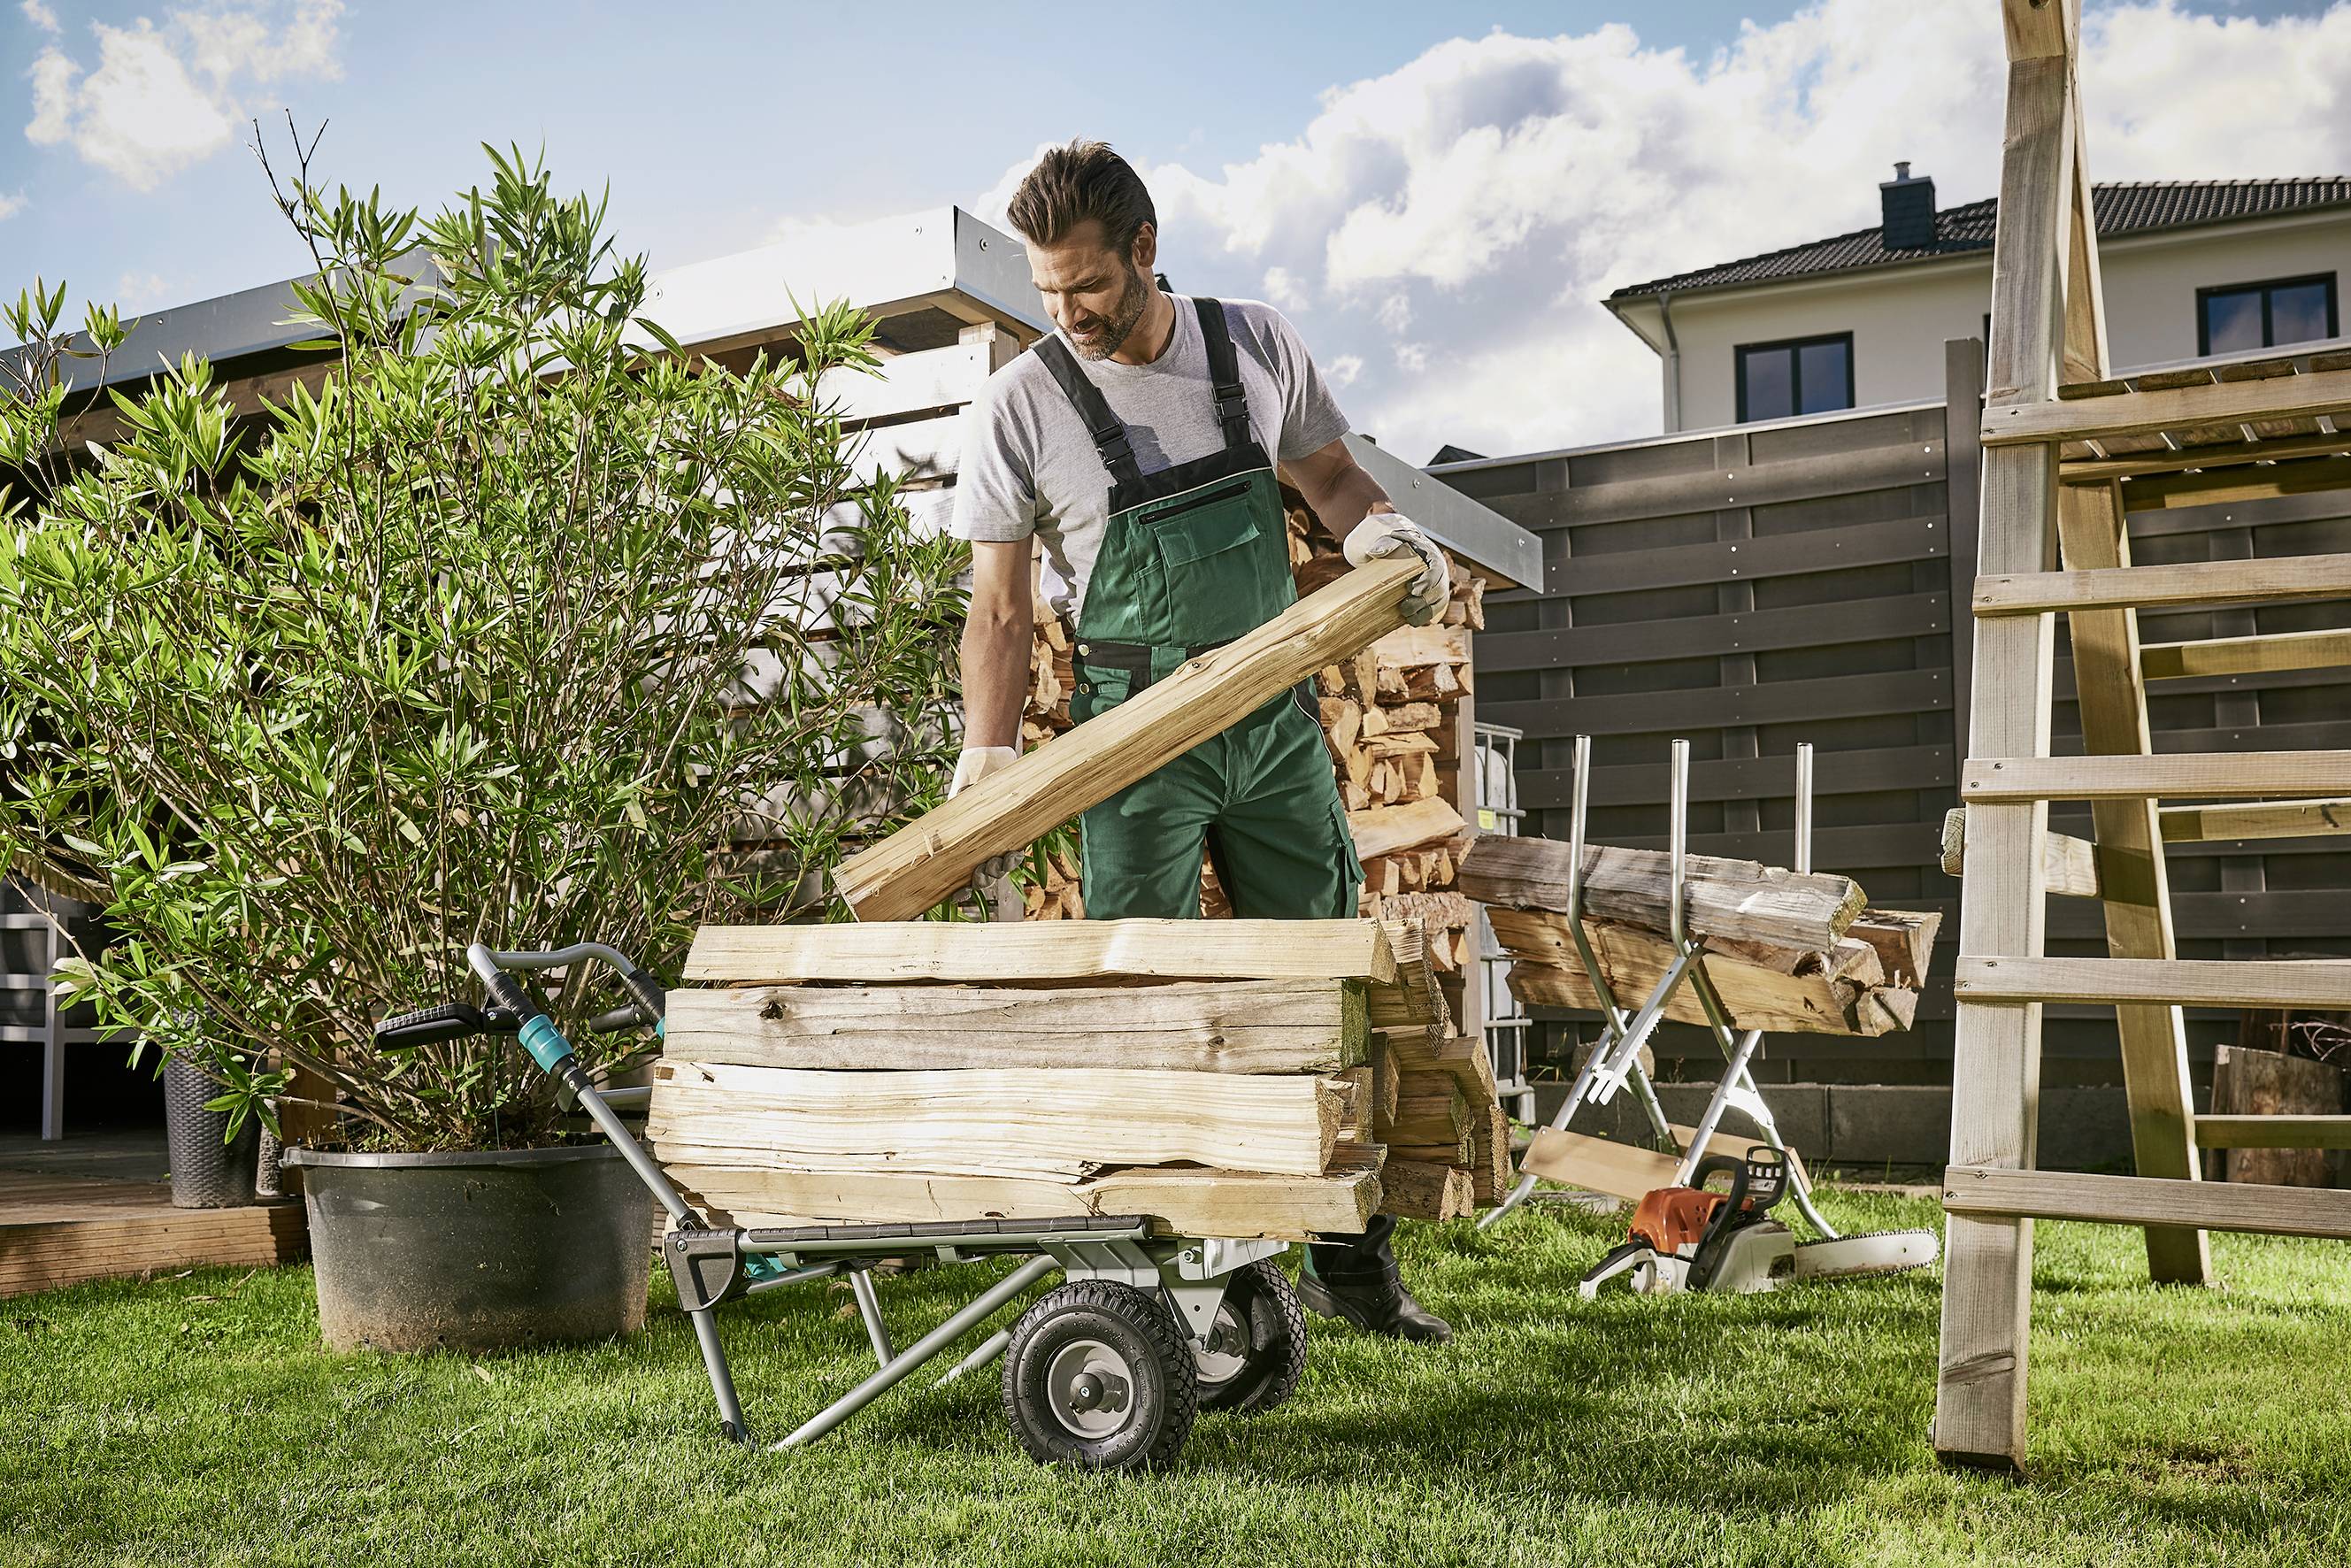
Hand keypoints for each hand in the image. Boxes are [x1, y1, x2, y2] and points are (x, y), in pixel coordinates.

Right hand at [949, 746, 1025, 885]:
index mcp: (962, 848)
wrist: (991, 761)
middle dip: (982, 879)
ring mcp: (998, 844)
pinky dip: (1014, 858)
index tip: (959, 894)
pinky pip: (1014, 855)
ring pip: (999, 869)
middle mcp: (980, 850)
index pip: (960, 876)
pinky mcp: (1016, 835)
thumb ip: (953, 813)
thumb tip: (948, 821)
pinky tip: (1014, 854)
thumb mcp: (958, 799)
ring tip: (999, 861)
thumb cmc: (970, 782)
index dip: (960, 890)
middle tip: (982, 871)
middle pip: (982, 877)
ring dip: (999, 870)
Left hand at [1343, 511, 1448, 625]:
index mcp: (1427, 552)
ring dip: (1424, 612)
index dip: (1428, 581)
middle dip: (1424, 601)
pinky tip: (1408, 619)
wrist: (1381, 542)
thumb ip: (1381, 542)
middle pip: (1439, 588)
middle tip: (1404, 607)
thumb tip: (1377, 551)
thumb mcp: (1379, 534)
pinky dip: (1421, 617)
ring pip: (1438, 602)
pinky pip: (1430, 609)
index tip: (1413, 590)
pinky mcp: (1426, 594)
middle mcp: (1435, 568)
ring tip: (1406, 615)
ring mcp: (1433, 582)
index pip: (1436, 568)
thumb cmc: (1382, 536)